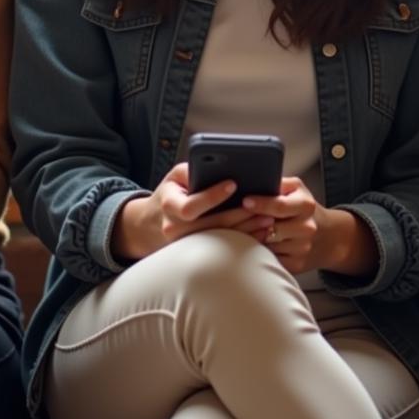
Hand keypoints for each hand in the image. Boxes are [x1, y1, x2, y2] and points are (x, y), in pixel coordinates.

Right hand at [111, 164, 274, 262]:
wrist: (150, 223)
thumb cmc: (169, 193)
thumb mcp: (174, 177)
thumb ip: (193, 171)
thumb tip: (219, 165)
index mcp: (168, 205)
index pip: (191, 206)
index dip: (212, 196)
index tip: (233, 184)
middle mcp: (174, 228)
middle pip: (212, 226)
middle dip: (240, 216)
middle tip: (263, 208)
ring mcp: (184, 245)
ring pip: (219, 239)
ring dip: (246, 230)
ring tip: (267, 220)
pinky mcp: (195, 253)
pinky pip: (221, 248)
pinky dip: (241, 240)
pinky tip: (259, 233)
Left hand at [242, 177, 377, 276]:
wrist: (327, 236)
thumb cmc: (304, 208)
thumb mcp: (297, 189)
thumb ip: (279, 183)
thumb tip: (257, 180)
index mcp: (306, 205)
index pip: (279, 205)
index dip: (260, 204)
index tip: (245, 201)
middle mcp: (306, 227)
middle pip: (271, 227)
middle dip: (252, 223)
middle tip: (236, 218)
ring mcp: (302, 248)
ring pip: (268, 245)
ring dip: (253, 239)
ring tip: (244, 230)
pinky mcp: (296, 264)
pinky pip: (271, 259)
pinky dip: (261, 252)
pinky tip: (255, 245)